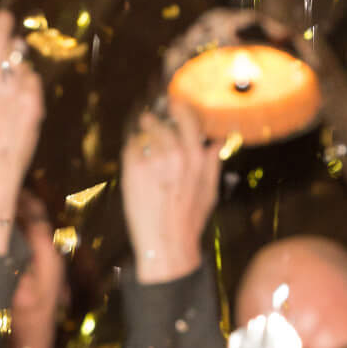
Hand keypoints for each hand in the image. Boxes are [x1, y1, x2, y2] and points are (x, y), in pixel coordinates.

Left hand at [121, 101, 218, 284]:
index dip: (177, 108)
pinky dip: (132, 151)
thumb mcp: (210, 191)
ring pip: (143, 133)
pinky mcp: (133, 168)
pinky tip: (136, 163)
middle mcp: (176, 153)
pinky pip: (130, 147)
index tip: (172, 103)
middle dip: (155, 121)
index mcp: (196, 156)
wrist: (165, 244)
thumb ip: (212, 163)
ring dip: (142, 136)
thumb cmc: (188, 221)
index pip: (186, 117)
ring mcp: (153, 160)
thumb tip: (216, 142)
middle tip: (149, 121)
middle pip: (161, 121)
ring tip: (142, 148)